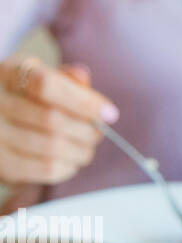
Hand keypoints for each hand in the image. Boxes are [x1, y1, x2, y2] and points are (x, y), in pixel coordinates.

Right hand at [0, 55, 115, 184]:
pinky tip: (71, 159)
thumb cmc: (32, 96)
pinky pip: (45, 169)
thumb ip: (66, 78)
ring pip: (51, 146)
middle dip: (87, 129)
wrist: (2, 123)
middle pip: (51, 119)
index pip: (46, 85)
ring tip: (87, 146)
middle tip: (99, 131)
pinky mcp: (2, 165)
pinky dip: (69, 166)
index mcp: (9, 74)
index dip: (83, 101)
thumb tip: (83, 80)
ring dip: (81, 150)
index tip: (110, 113)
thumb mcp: (46, 77)